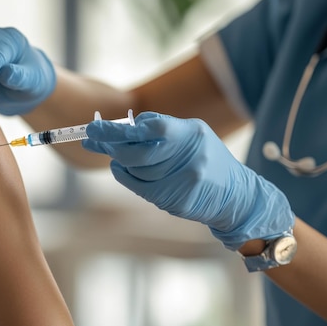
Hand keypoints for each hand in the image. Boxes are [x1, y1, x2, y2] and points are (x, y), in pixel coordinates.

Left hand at [82, 112, 294, 249]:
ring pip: (135, 170)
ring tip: (116, 156)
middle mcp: (189, 155)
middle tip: (91, 137)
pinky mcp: (177, 199)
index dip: (120, 128)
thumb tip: (119, 126)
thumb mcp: (192, 134)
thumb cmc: (206, 160)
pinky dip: (125, 176)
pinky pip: (139, 187)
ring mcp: (183, 180)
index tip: (96, 127)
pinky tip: (121, 169)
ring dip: (120, 161)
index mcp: (192, 132)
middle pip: (137, 151)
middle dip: (109, 144)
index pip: (152, 126)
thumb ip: (160, 128)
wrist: (236, 196)